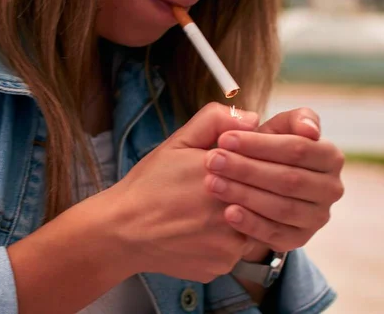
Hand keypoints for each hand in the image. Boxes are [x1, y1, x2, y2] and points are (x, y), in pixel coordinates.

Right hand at [107, 103, 258, 282]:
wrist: (123, 230)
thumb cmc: (149, 185)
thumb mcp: (177, 143)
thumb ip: (215, 122)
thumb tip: (253, 118)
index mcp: (225, 175)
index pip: (260, 167)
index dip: (245, 168)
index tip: (225, 173)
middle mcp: (232, 211)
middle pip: (258, 199)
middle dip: (240, 194)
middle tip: (208, 196)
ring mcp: (229, 243)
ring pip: (248, 227)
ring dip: (234, 220)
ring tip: (201, 214)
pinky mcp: (221, 265)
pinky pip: (232, 251)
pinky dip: (219, 242)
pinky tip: (196, 233)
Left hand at [204, 108, 344, 253]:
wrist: (252, 189)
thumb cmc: (260, 152)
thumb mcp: (272, 130)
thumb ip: (290, 119)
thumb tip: (309, 130)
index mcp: (329, 156)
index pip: (298, 148)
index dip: (259, 144)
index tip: (224, 139)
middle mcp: (331, 188)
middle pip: (289, 179)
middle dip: (246, 168)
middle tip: (212, 160)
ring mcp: (317, 217)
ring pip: (282, 207)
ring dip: (244, 194)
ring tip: (212, 183)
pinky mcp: (299, 239)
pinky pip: (276, 234)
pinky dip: (251, 223)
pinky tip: (227, 212)